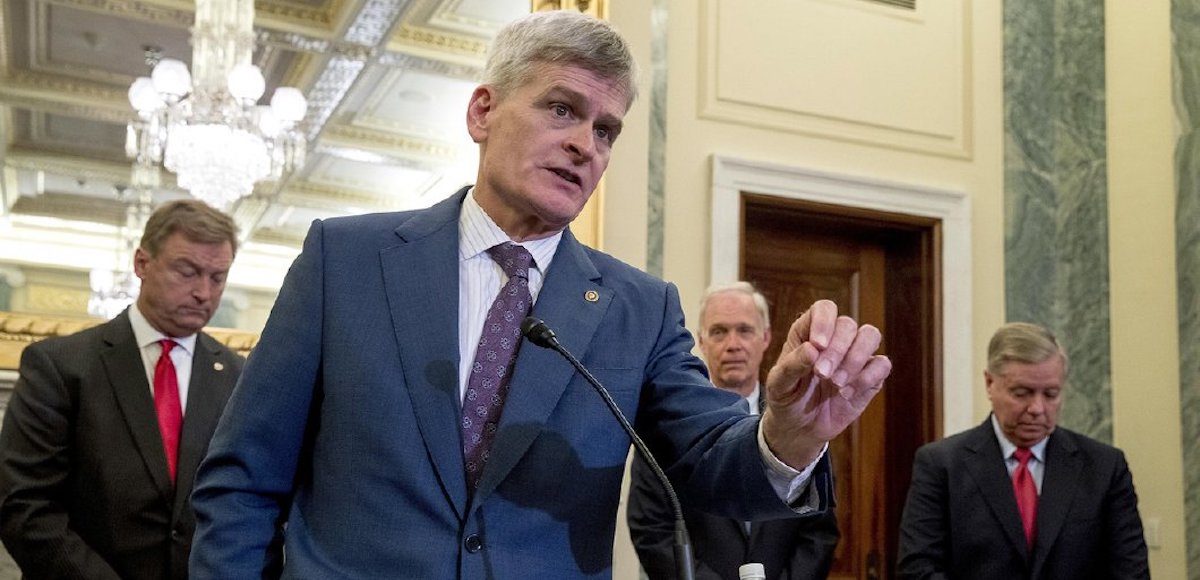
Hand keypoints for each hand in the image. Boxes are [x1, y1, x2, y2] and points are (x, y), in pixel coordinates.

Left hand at [761, 299, 891, 468]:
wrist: (800, 428)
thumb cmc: (786, 399)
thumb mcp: (778, 384)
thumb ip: (791, 365)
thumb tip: (813, 349)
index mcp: (808, 332)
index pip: (824, 309)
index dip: (824, 322)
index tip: (818, 345)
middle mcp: (834, 339)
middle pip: (848, 324)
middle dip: (837, 350)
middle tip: (822, 375)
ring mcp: (854, 355)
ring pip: (870, 335)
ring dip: (856, 359)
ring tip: (836, 384)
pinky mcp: (870, 376)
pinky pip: (882, 364)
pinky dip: (867, 378)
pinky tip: (846, 394)